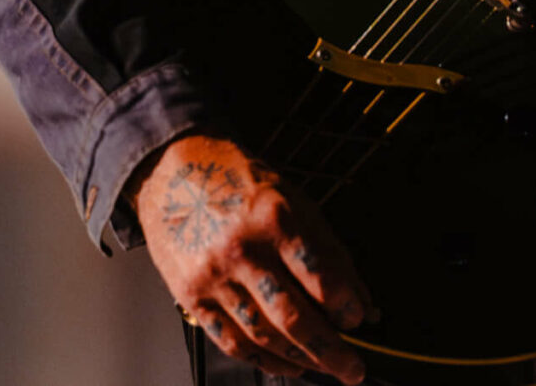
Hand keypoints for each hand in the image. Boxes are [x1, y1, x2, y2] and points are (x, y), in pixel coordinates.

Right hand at [134, 134, 376, 381]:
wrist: (173, 169)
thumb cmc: (237, 180)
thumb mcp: (294, 199)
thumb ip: (330, 252)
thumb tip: (362, 303)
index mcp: (275, 218)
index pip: (322, 279)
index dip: (347, 308)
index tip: (357, 318)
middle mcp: (243, 249)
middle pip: (294, 318)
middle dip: (330, 351)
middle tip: (352, 369)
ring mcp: (213, 275)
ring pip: (264, 335)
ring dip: (300, 360)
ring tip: (323, 367)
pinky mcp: (191, 295)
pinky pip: (231, 341)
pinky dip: (262, 360)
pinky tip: (285, 363)